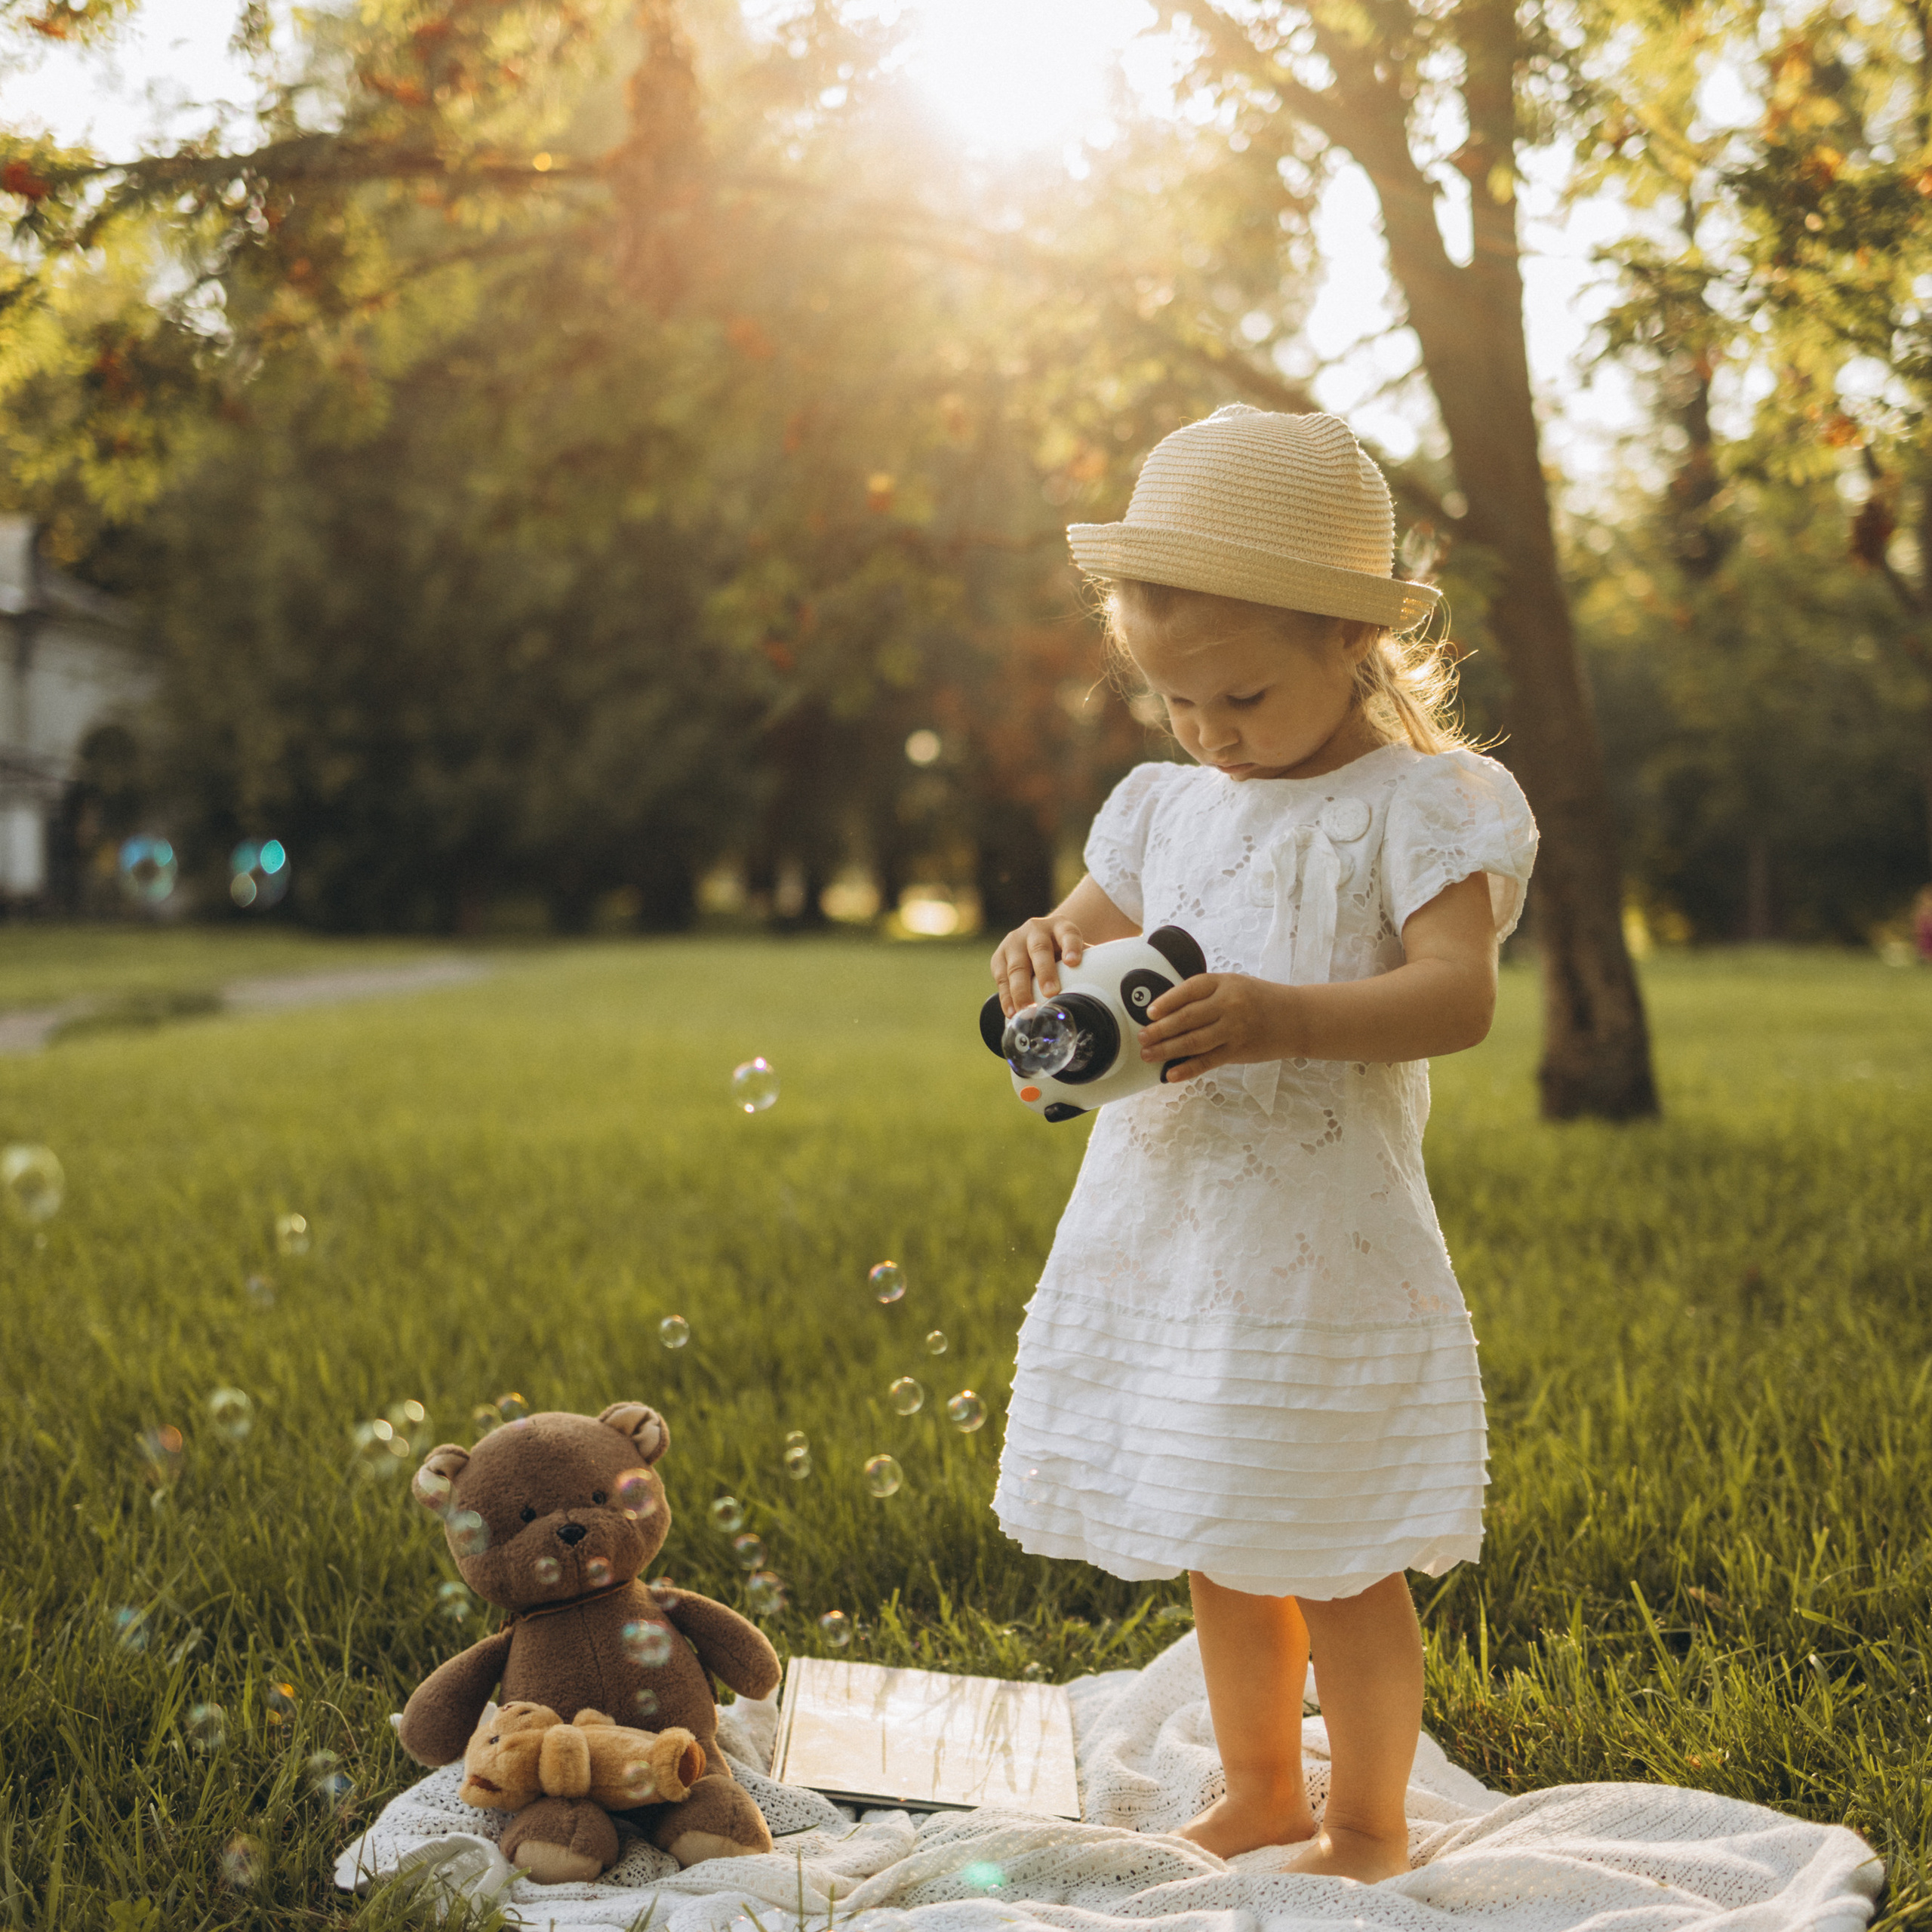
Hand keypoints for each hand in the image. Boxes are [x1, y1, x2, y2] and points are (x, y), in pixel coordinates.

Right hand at [990, 916, 1085, 1016]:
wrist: (1035, 941)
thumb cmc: (1061, 952)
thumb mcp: (1074, 951)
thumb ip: (1088, 964)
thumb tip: (1107, 990)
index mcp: (1060, 926)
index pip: (1068, 934)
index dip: (1071, 947)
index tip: (1073, 962)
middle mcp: (1035, 930)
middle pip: (1039, 950)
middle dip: (1045, 972)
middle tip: (1051, 992)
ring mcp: (1014, 942)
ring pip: (1017, 966)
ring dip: (1021, 990)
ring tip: (1027, 1009)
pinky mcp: (999, 957)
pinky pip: (1001, 978)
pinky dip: (1006, 997)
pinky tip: (1012, 1011)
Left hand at [1138, 973, 1292, 1080]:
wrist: (1296, 1018)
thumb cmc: (1260, 999)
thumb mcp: (1235, 985)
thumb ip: (1206, 994)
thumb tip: (1168, 1010)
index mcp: (1225, 983)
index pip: (1190, 990)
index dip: (1167, 1001)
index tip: (1150, 1012)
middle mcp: (1229, 1005)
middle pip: (1187, 1018)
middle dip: (1160, 1030)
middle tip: (1141, 1037)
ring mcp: (1234, 1029)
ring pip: (1194, 1041)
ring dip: (1167, 1050)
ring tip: (1148, 1054)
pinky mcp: (1238, 1051)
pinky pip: (1208, 1061)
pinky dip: (1187, 1069)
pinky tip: (1171, 1074)